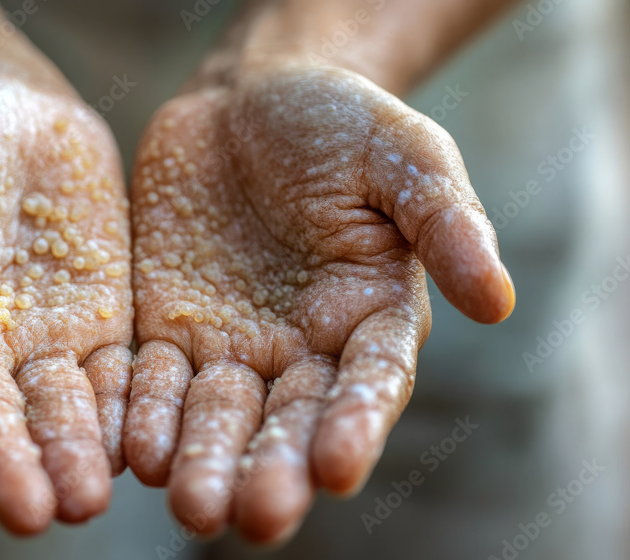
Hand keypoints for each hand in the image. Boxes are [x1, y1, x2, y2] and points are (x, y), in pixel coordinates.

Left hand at [122, 65, 513, 541]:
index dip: (355, 424)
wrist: (248, 99)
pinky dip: (143, 414)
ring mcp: (228, 344)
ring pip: (214, 415)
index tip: (338, 467)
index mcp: (369, 318)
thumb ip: (443, 220)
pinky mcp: (165, 328)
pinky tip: (131, 450)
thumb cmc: (340, 123)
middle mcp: (299, 349)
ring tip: (189, 503)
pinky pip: (151, 379)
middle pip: (285, 420)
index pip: (368, 383)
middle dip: (269, 468)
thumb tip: (498, 300)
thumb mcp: (403, 154)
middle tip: (253, 517)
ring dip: (201, 460)